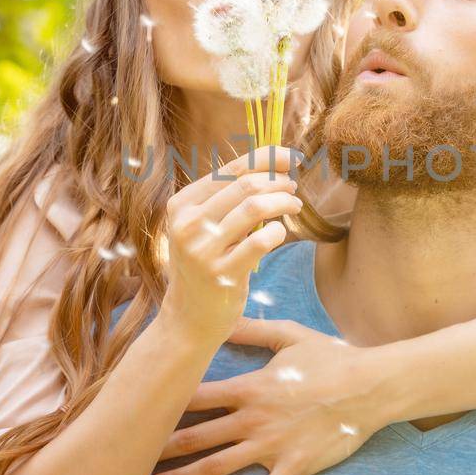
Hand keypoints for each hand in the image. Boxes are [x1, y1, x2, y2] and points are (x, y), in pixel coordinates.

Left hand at [147, 319, 389, 474]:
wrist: (370, 386)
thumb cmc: (332, 358)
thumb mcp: (289, 336)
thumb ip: (252, 328)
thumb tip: (221, 314)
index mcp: (250, 387)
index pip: (196, 397)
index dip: (166, 404)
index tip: (139, 410)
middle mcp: (253, 419)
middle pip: (197, 435)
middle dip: (162, 447)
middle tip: (131, 457)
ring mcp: (271, 447)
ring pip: (218, 466)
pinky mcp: (292, 468)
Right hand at [160, 147, 301, 347]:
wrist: (189, 318)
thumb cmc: (204, 264)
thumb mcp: (202, 227)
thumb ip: (227, 198)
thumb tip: (274, 164)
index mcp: (181, 205)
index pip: (229, 169)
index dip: (266, 157)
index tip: (290, 156)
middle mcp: (188, 224)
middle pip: (245, 185)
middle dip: (278, 181)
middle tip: (293, 187)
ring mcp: (203, 250)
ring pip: (255, 207)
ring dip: (283, 201)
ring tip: (294, 205)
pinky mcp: (222, 274)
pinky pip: (261, 241)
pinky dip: (279, 231)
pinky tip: (281, 232)